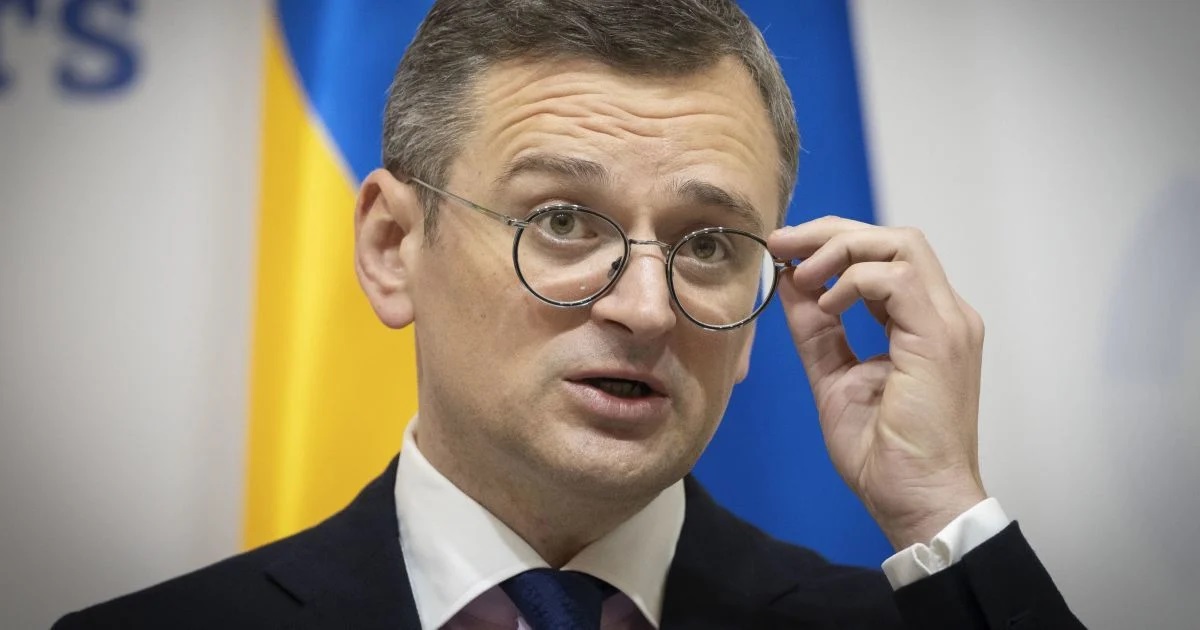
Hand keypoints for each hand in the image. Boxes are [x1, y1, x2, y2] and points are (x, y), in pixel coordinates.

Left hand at [767, 217, 987, 549]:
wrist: (917, 501)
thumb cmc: (883, 453)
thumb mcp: (835, 376)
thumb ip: (816, 329)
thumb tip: (789, 281)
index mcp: (925, 323)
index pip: (886, 256)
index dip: (833, 244)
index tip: (783, 250)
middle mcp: (945, 315)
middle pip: (894, 237)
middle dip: (830, 232)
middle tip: (780, 243)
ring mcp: (949, 323)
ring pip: (901, 244)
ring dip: (840, 250)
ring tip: (801, 276)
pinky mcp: (941, 338)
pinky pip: (898, 278)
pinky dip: (853, 282)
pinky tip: (827, 307)